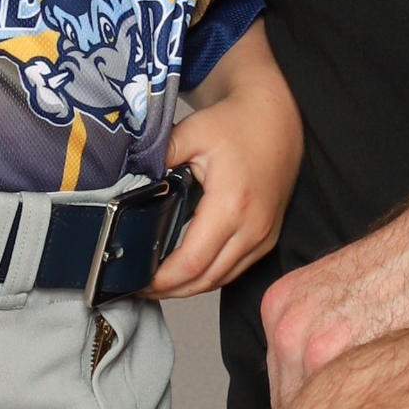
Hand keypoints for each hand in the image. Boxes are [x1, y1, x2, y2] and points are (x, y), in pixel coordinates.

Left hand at [148, 67, 303, 297]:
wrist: (278, 118)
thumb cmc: (238, 123)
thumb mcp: (192, 131)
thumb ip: (160, 155)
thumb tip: (130, 176)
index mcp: (230, 204)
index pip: (191, 262)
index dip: (162, 279)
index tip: (138, 281)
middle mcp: (252, 227)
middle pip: (206, 279)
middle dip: (171, 290)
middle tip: (140, 288)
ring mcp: (264, 235)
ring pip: (222, 279)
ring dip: (191, 287)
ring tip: (160, 283)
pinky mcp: (268, 236)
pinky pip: (237, 268)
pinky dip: (211, 275)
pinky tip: (189, 270)